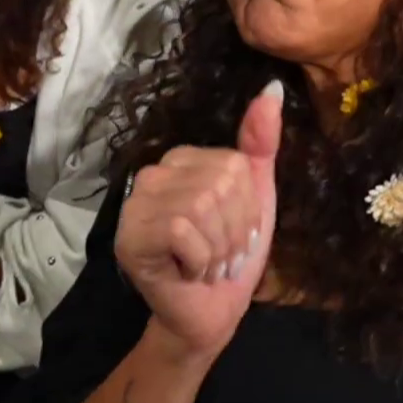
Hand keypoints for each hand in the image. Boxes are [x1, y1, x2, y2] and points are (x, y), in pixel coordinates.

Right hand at [115, 82, 282, 362]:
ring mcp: (137, 204)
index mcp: (184, 159)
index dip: (247, 209)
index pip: (235, 165)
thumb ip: (260, 143)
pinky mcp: (130, 235)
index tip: (235, 234)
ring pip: (201, 207)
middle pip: (219, 186)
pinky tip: (188, 273)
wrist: (211, 313)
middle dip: (233, 232)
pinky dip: (198, 260)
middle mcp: (154, 173)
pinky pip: (181, 230)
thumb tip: (272, 89)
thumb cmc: (232, 255)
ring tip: (207, 265)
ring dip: (217, 250)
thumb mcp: (256, 196)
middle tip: (220, 255)